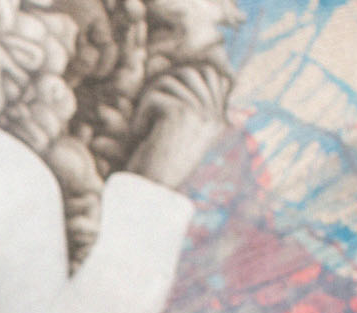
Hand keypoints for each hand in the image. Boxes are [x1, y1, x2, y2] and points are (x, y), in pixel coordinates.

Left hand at [124, 63, 230, 187]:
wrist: (150, 195)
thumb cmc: (156, 169)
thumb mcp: (177, 137)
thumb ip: (187, 108)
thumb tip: (190, 74)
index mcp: (218, 121)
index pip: (211, 74)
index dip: (186, 73)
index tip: (163, 91)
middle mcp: (214, 115)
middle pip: (189, 72)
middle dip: (162, 84)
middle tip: (147, 108)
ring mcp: (200, 113)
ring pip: (169, 81)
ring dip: (148, 100)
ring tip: (142, 126)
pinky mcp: (181, 114)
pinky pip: (154, 97)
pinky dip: (140, 115)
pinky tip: (138, 134)